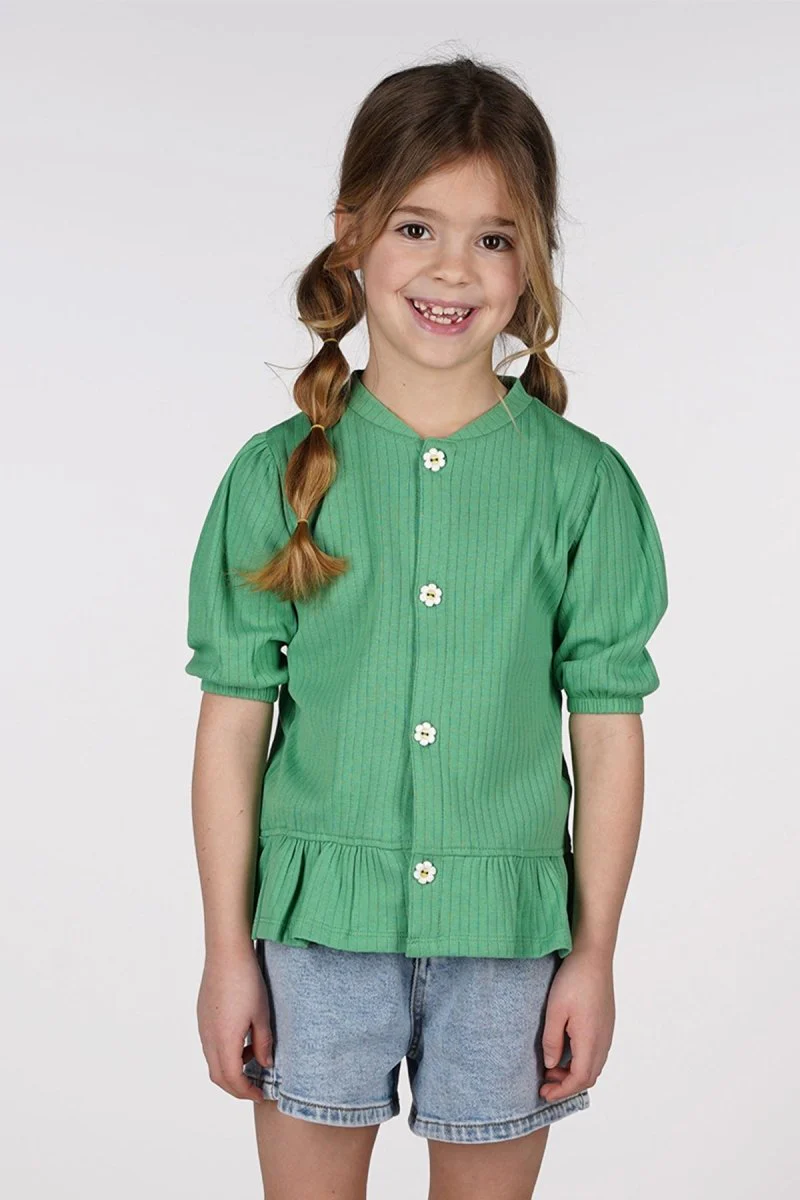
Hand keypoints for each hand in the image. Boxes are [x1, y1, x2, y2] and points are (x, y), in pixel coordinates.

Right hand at [197, 944, 273, 1101]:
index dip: (246, 1092)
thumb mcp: (262, 1014)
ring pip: (212, 1061)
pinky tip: (241, 1039)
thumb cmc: (247, 981)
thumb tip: (265, 1064)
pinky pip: (210, 1045)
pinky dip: (224, 1053)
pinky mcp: (202, 1017)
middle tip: (255, 1086)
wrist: (226, 954)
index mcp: (224, 1041)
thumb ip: (263, 1043)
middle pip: (218, 1076)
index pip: (232, 1079)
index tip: (260, 1094)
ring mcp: (203, 1027)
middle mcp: (209, 1038)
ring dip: (230, 1068)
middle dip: (237, 1087)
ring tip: (252, 1057)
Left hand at [539, 948, 614, 1102]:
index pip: (580, 1079)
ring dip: (574, 1073)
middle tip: (545, 1082)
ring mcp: (607, 1031)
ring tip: (552, 1066)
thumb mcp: (554, 1011)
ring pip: (594, 1065)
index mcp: (591, 1040)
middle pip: (589, 1076)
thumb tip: (552, 1066)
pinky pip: (597, 1052)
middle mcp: (603, 1040)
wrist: (594, 956)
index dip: (562, 1091)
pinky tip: (566, 1050)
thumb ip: (552, 1041)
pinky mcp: (606, 1023)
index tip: (544, 1093)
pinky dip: (581, 1060)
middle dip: (567, 1085)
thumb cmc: (573, 980)